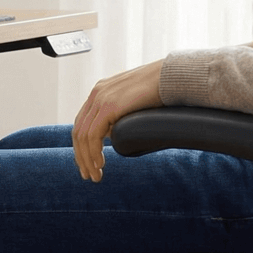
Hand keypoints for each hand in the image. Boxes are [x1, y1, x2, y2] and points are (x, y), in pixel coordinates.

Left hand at [72, 59, 164, 181]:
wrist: (173, 76)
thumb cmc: (159, 91)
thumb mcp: (131, 104)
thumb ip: (117, 115)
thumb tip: (109, 135)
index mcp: (100, 92)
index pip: (82, 124)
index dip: (82, 147)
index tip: (87, 165)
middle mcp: (96, 93)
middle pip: (79, 132)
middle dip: (81, 157)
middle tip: (88, 176)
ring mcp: (100, 98)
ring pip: (83, 136)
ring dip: (87, 160)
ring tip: (95, 176)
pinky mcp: (108, 105)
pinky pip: (93, 135)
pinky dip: (93, 153)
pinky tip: (100, 165)